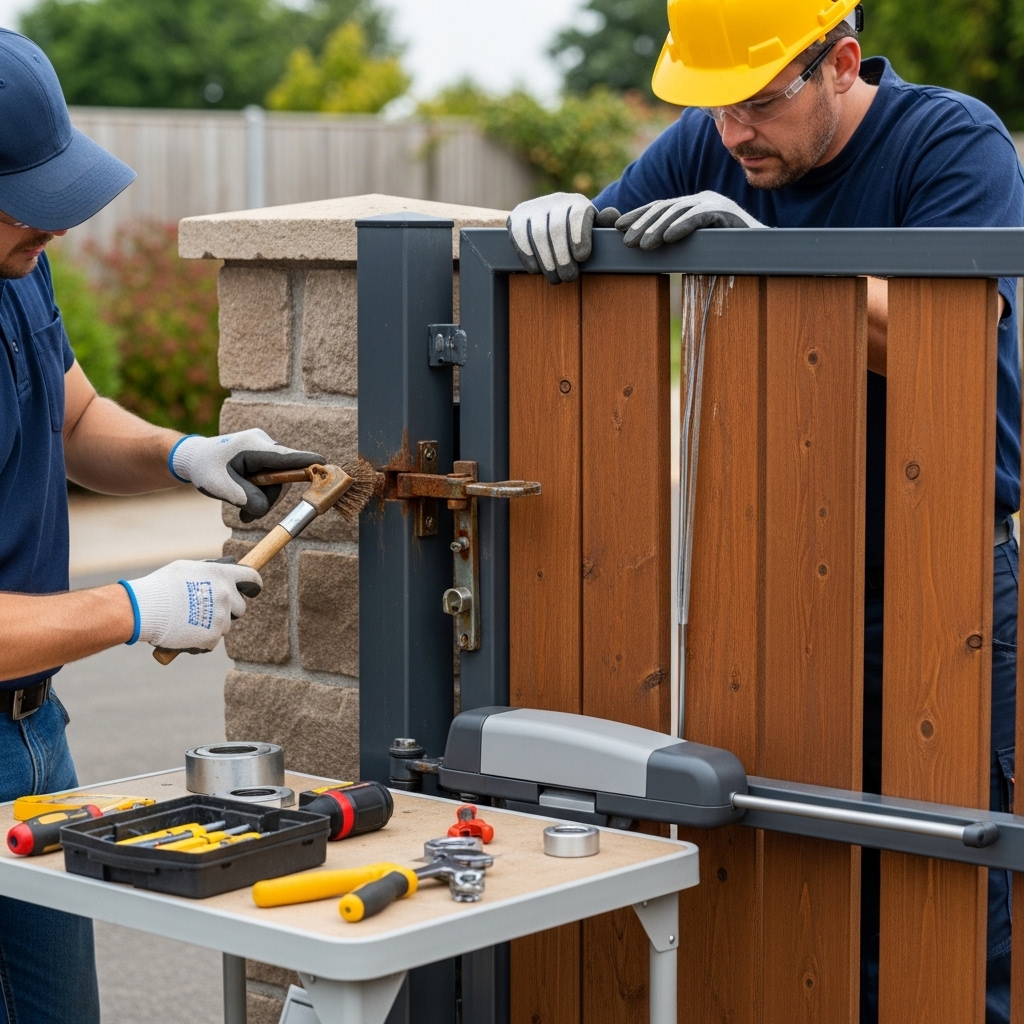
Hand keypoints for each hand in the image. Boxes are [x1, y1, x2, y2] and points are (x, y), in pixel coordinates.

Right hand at [120, 559, 262, 652]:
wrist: (144, 609)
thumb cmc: (162, 586)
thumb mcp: (188, 568)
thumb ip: (210, 571)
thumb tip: (225, 571)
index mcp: (222, 575)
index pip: (252, 579)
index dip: (253, 585)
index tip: (252, 589)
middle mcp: (226, 595)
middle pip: (241, 607)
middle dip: (230, 609)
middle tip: (209, 609)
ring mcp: (220, 617)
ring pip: (226, 625)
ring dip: (214, 624)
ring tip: (190, 620)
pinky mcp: (212, 637)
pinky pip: (213, 639)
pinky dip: (202, 638)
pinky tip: (185, 632)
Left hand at [170, 429, 323, 522]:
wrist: (193, 458)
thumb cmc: (205, 468)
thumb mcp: (221, 487)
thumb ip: (246, 498)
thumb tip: (263, 509)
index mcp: (253, 446)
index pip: (285, 457)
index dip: (306, 462)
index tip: (325, 464)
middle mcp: (263, 444)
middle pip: (282, 476)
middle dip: (268, 498)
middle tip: (247, 515)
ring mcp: (264, 449)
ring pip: (277, 481)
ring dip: (262, 499)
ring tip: (242, 511)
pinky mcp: (263, 457)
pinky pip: (271, 478)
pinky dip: (260, 493)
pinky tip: (245, 501)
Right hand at [507, 193, 620, 283]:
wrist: (549, 223)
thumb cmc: (578, 233)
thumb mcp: (594, 229)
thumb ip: (604, 224)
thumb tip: (611, 215)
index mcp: (577, 203)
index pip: (578, 214)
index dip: (580, 236)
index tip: (582, 257)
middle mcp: (555, 201)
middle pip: (557, 228)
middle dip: (562, 256)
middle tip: (568, 277)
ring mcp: (534, 208)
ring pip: (538, 234)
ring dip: (546, 260)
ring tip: (554, 278)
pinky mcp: (517, 217)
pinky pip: (519, 235)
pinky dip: (527, 255)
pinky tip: (535, 270)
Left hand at [616, 192, 765, 249]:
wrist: (761, 251)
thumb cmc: (726, 251)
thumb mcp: (695, 243)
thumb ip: (675, 238)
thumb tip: (645, 244)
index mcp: (692, 204)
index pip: (659, 207)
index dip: (637, 215)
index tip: (617, 227)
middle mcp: (701, 199)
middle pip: (665, 208)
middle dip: (642, 224)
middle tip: (625, 242)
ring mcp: (714, 203)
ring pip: (678, 212)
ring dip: (657, 228)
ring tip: (642, 245)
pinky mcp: (725, 213)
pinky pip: (699, 218)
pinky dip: (682, 227)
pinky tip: (668, 238)